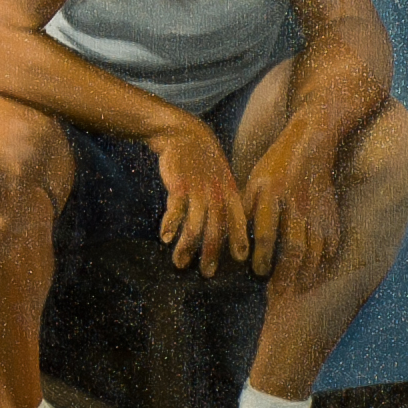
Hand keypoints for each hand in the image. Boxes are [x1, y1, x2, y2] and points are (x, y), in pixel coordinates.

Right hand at [153, 123, 249, 277]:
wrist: (184, 134)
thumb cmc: (204, 161)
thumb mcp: (223, 177)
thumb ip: (226, 201)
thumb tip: (227, 227)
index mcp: (230, 194)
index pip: (238, 221)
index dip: (239, 241)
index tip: (242, 260)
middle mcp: (216, 195)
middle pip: (216, 230)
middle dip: (211, 254)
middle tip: (206, 274)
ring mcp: (198, 190)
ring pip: (195, 224)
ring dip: (187, 246)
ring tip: (180, 263)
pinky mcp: (179, 185)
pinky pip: (176, 209)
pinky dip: (170, 225)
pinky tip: (165, 238)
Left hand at [240, 129, 343, 281]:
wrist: (310, 145)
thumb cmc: (274, 166)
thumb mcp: (254, 182)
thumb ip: (245, 209)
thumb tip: (233, 239)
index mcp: (271, 193)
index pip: (265, 231)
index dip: (261, 255)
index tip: (258, 273)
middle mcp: (295, 203)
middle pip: (293, 245)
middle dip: (286, 272)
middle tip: (278, 291)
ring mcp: (317, 209)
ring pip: (315, 247)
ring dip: (307, 270)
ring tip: (299, 286)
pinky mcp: (331, 212)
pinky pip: (331, 241)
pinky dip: (324, 257)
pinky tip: (317, 269)